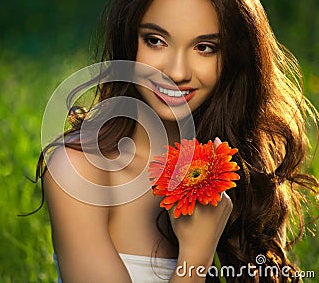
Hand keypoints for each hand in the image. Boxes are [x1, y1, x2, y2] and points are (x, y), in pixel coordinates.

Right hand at [169, 137, 232, 265]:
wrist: (199, 252)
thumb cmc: (184, 228)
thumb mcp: (174, 206)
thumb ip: (171, 188)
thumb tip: (164, 173)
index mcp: (210, 195)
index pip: (211, 169)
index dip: (213, 153)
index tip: (216, 139)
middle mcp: (223, 198)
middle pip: (214, 174)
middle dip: (207, 164)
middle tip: (205, 151)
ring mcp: (227, 204)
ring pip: (216, 184)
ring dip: (208, 177)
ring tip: (198, 172)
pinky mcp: (227, 210)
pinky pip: (218, 193)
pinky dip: (210, 187)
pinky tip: (200, 188)